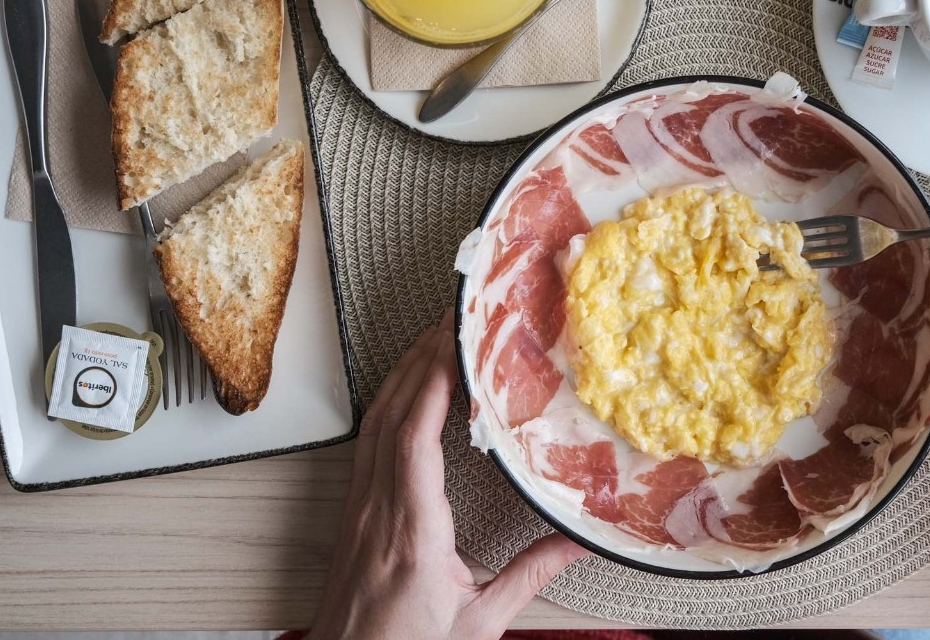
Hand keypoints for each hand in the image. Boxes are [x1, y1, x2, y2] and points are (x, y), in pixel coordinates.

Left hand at [311, 310, 586, 639]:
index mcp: (412, 532)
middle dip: (420, 358)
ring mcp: (359, 508)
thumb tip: (576, 541)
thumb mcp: (480, 622)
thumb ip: (530, 575)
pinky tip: (404, 388)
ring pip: (374, 422)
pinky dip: (387, 403)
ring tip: (430, 338)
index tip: (456, 344)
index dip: (433, 383)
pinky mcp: (352, 512)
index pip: (415, 438)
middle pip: (392, 414)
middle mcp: (378, 510)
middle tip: (451, 320)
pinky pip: (367, 441)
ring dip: (401, 373)